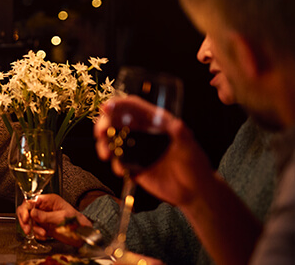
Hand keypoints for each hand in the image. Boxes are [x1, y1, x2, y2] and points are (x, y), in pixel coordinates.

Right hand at [16, 194, 91, 244]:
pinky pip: (34, 228)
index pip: (31, 200)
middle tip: (27, 228)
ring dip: (33, 229)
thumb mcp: (61, 218)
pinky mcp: (44, 226)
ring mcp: (43, 217)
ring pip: (29, 221)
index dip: (26, 209)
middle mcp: (45, 207)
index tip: (26, 218)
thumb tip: (32, 213)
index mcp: (49, 200)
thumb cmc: (77, 223)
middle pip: (27, 210)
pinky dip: (37, 234)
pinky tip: (44, 236)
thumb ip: (45, 216)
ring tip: (42, 234)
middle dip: (25, 220)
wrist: (84, 236)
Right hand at [93, 96, 214, 207]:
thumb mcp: (190, 147)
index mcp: (155, 123)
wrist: (194, 192)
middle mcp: (143, 134)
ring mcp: (136, 150)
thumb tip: (175, 124)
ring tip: (106, 154)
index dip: (119, 104)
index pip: (134, 107)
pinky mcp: (133, 166)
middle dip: (103, 124)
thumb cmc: (196, 166)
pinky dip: (115, 165)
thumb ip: (181, 135)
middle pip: (116, 121)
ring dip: (104, 145)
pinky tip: (121, 170)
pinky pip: (118, 162)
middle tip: (100, 132)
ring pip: (112, 141)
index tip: (107, 108)